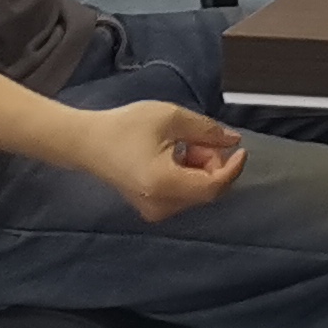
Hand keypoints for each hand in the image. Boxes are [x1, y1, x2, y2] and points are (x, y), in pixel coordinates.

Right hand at [71, 98, 247, 222]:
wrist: (88, 142)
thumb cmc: (125, 127)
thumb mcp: (171, 118)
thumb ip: (207, 130)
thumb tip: (232, 140)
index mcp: (164, 184)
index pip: (213, 187)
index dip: (232, 168)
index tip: (239, 149)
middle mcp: (159, 204)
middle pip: (207, 190)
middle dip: (213, 163)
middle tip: (197, 139)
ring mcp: (154, 210)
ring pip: (198, 192)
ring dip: (201, 167)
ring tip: (182, 145)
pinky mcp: (151, 208)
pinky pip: (184, 194)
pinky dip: (189, 174)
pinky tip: (175, 157)